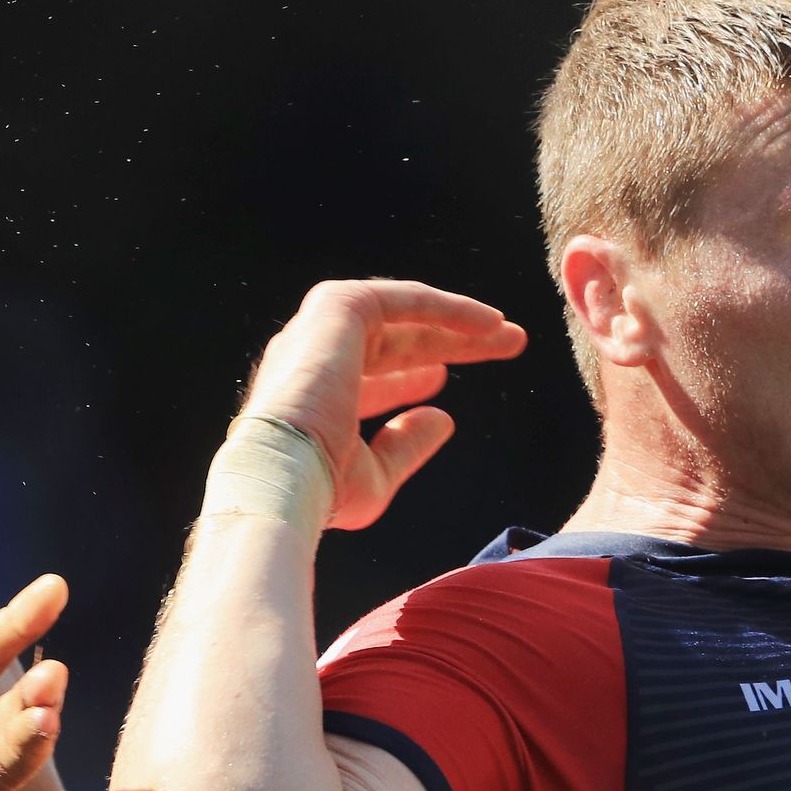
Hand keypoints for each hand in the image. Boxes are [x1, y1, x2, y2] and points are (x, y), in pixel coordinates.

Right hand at [238, 279, 527, 529]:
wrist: (285, 473)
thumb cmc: (320, 490)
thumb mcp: (374, 477)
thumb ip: (406, 446)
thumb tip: (443, 419)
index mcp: (311, 397)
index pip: (362, 377)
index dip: (406, 377)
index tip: (442, 379)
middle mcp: (311, 357)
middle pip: (389, 341)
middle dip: (445, 343)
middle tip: (500, 346)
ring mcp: (321, 330)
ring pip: (399, 314)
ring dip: (453, 321)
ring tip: (505, 332)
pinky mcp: (338, 309)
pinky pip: (403, 299)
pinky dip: (447, 307)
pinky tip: (488, 322)